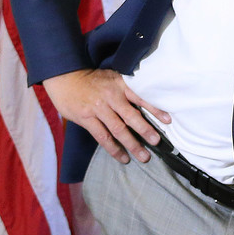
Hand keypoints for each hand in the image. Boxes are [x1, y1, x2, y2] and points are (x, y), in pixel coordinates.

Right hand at [40, 68, 171, 163]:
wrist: (65, 77)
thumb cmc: (92, 79)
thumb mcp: (112, 77)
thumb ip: (127, 88)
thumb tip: (146, 100)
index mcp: (120, 86)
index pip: (141, 98)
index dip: (155, 109)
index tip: (168, 120)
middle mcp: (111, 97)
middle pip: (131, 116)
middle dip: (146, 130)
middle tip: (157, 142)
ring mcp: (98, 109)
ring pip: (118, 130)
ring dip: (132, 144)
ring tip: (143, 156)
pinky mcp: (86, 118)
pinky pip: (102, 137)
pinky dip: (113, 148)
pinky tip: (122, 157)